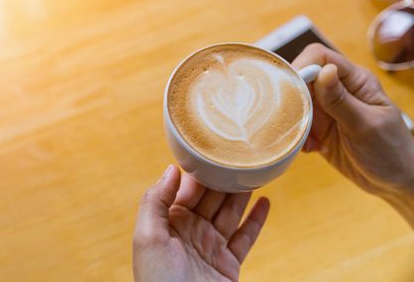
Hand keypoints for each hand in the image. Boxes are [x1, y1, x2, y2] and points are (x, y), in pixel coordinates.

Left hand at [133, 165, 268, 281]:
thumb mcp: (147, 238)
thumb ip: (156, 201)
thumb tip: (172, 168)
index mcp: (168, 223)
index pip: (186, 189)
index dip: (200, 170)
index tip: (214, 148)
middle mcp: (190, 232)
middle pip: (211, 197)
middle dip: (225, 177)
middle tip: (241, 155)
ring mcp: (211, 247)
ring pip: (231, 213)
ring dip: (243, 193)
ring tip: (256, 171)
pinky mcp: (229, 264)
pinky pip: (246, 237)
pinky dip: (257, 220)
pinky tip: (266, 202)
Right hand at [292, 44, 413, 194]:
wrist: (397, 181)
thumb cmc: (391, 150)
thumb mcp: (366, 125)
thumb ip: (341, 100)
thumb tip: (323, 70)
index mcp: (355, 81)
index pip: (321, 57)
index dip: (303, 67)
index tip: (292, 90)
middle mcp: (339, 90)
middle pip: (303, 78)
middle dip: (294, 97)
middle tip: (293, 120)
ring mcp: (328, 110)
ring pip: (298, 102)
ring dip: (295, 120)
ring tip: (304, 139)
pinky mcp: (319, 129)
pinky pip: (299, 124)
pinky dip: (298, 136)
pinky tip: (310, 149)